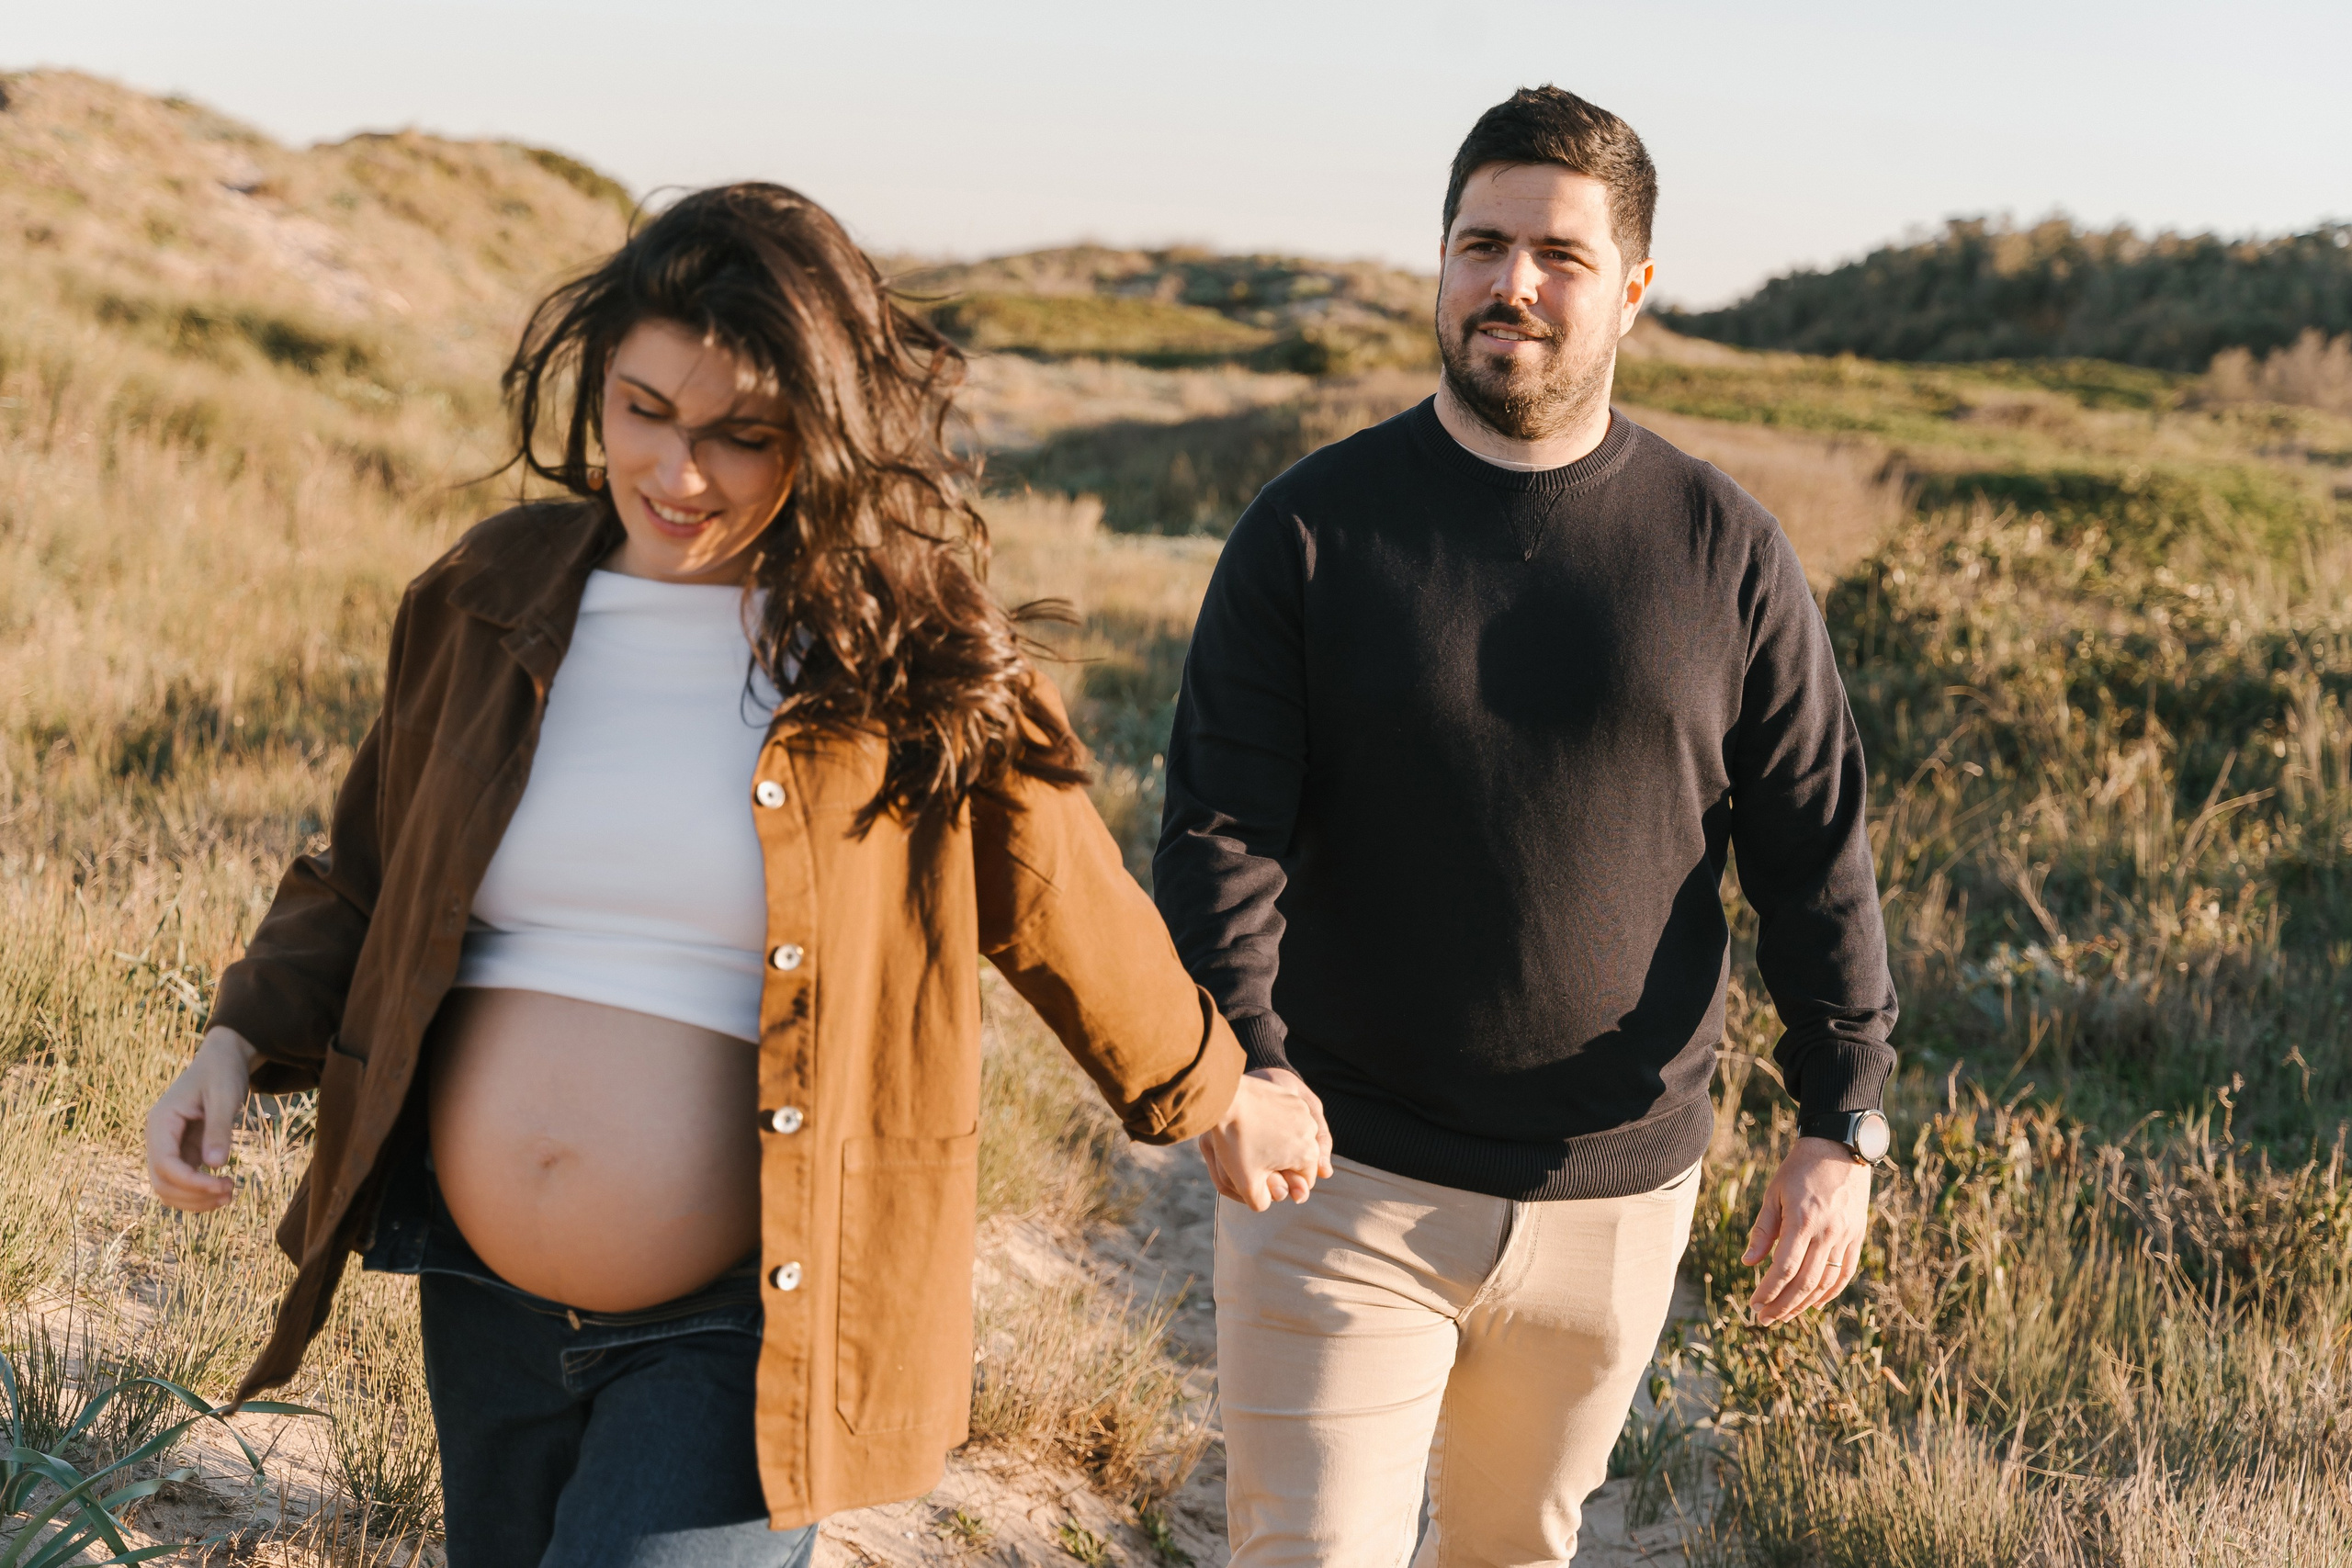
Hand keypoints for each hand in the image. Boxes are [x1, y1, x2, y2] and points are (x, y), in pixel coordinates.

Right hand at [146, 1027, 258, 1212]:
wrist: (223, 1059)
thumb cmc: (223, 1072)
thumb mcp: (225, 1095)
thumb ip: (219, 1128)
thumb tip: (215, 1164)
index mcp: (161, 1121)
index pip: (165, 1165)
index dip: (191, 1182)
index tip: (223, 1186)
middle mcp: (158, 1137)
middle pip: (162, 1182)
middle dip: (193, 1195)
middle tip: (230, 1192)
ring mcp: (168, 1145)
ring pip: (169, 1187)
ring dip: (194, 1199)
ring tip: (229, 1196)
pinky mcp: (181, 1150)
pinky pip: (182, 1180)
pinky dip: (198, 1191)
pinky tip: (223, 1191)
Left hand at [1197, 1069, 1330, 1211]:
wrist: (1226, 1098)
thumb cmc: (1236, 1142)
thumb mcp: (1246, 1183)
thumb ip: (1263, 1201)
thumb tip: (1274, 1201)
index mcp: (1308, 1154)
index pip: (1304, 1181)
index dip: (1284, 1184)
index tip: (1261, 1177)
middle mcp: (1311, 1131)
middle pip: (1301, 1158)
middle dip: (1283, 1163)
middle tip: (1255, 1158)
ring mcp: (1301, 1110)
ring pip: (1295, 1137)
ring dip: (1280, 1143)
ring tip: (1254, 1140)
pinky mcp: (1290, 1096)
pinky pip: (1289, 1118)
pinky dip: (1277, 1123)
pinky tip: (1255, 1124)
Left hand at [1742, 1136, 1872, 1325]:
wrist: (1840, 1148)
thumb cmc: (1799, 1169)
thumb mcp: (1774, 1193)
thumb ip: (1763, 1230)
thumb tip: (1748, 1262)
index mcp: (1803, 1220)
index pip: (1785, 1268)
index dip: (1769, 1290)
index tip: (1754, 1303)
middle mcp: (1828, 1232)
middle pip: (1806, 1282)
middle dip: (1783, 1305)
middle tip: (1764, 1318)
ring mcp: (1846, 1235)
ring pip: (1826, 1281)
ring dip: (1804, 1303)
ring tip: (1784, 1314)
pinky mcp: (1858, 1235)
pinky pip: (1846, 1271)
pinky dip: (1831, 1291)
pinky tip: (1815, 1303)